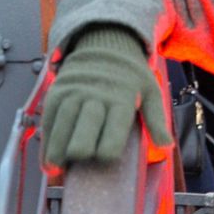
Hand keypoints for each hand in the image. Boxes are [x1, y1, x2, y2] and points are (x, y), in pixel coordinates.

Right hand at [40, 27, 170, 168]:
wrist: (106, 43)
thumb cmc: (130, 76)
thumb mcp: (150, 92)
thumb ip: (156, 120)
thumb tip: (166, 146)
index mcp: (122, 99)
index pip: (113, 136)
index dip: (108, 153)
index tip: (106, 160)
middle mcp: (95, 97)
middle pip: (83, 137)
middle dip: (81, 154)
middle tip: (82, 162)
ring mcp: (73, 94)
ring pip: (62, 130)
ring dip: (57, 153)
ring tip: (57, 170)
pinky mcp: (57, 93)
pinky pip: (48, 122)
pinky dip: (46, 143)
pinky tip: (48, 160)